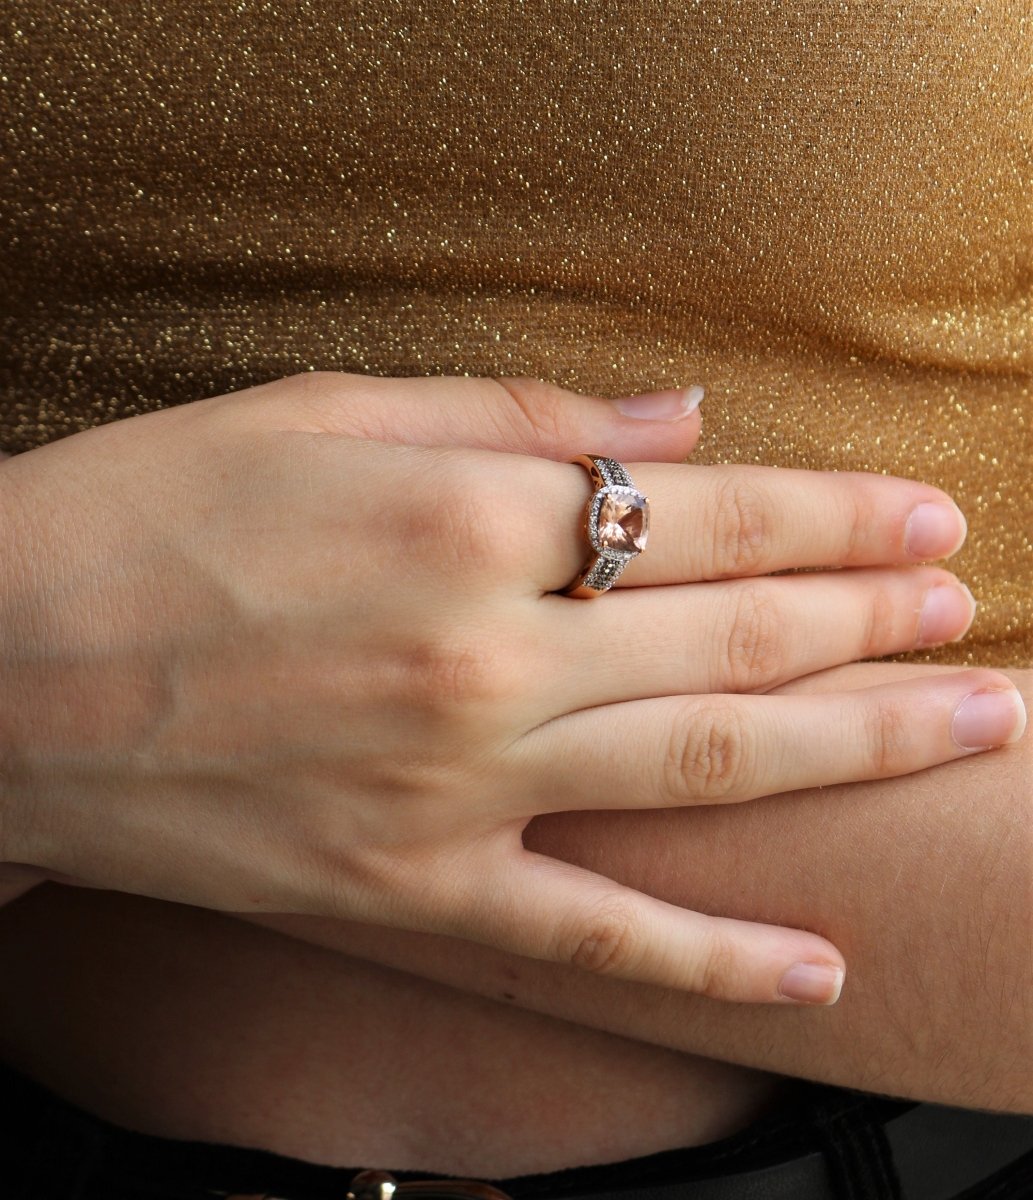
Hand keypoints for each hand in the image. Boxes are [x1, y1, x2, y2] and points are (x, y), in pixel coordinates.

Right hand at [0, 373, 1022, 1002]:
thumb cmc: (149, 515)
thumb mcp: (324, 411)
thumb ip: (521, 416)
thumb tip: (680, 418)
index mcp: (463, 524)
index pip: (704, 516)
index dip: (831, 515)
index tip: (921, 517)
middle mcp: (484, 662)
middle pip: (731, 637)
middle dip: (872, 620)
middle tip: (968, 612)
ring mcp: (457, 792)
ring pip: (703, 766)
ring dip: (855, 744)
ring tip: (968, 721)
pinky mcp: (412, 888)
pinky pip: (593, 936)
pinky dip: (712, 957)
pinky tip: (817, 969)